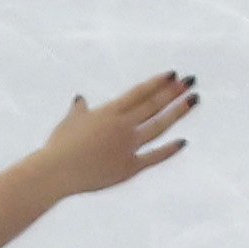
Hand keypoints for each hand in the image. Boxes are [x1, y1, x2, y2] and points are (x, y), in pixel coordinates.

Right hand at [42, 70, 195, 197]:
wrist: (54, 173)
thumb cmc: (58, 147)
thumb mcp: (69, 123)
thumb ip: (79, 110)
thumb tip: (80, 99)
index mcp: (109, 112)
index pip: (140, 93)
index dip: (158, 82)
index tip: (174, 74)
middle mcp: (123, 126)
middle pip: (154, 105)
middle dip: (174, 91)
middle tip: (191, 81)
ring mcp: (128, 147)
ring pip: (159, 126)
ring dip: (178, 112)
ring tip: (193, 100)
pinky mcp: (128, 168)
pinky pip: (153, 157)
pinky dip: (169, 150)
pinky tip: (183, 141)